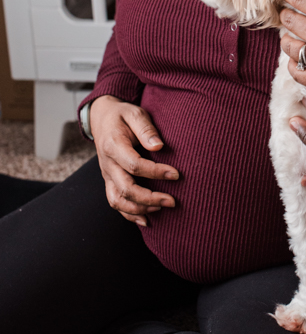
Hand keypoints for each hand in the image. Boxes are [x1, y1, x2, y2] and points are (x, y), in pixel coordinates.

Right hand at [89, 95, 178, 225]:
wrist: (101, 118)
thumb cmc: (122, 115)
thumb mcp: (134, 113)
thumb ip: (146, 129)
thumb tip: (158, 146)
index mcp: (113, 145)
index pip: (134, 165)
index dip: (156, 172)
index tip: (176, 174)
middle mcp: (107, 164)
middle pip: (126, 189)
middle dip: (150, 198)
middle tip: (173, 201)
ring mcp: (107, 175)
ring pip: (117, 200)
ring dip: (139, 209)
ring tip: (161, 208)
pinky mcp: (109, 181)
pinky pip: (115, 202)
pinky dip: (129, 214)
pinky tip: (146, 220)